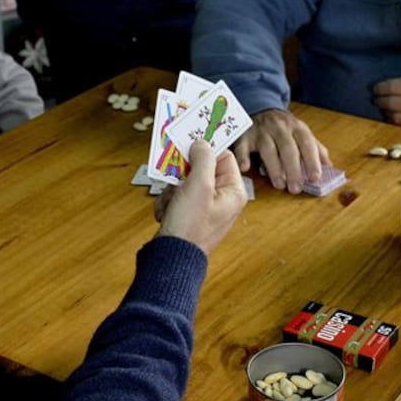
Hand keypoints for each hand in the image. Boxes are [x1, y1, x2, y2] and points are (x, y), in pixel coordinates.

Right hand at [154, 140, 246, 254]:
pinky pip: (177, 196)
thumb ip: (203, 159)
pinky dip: (168, 202)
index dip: (205, 150)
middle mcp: (222, 199)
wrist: (171, 257)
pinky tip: (166, 214)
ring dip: (172, 190)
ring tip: (171, 206)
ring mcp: (205, 207)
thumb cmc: (190, 225)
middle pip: (201, 168)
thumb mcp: (199, 186)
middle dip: (183, 175)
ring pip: (185, 181)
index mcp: (233, 191)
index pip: (224, 156)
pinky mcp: (189, 215)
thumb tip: (202, 143)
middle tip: (175, 179)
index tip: (188, 143)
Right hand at [232, 109, 328, 194]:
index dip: (312, 161)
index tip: (315, 178)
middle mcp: (281, 128)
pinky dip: (243, 157)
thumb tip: (330, 167)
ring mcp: (262, 131)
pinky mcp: (246, 135)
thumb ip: (316, 149)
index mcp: (298, 128)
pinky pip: (243, 146)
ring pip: (268, 149)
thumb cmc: (284, 128)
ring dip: (274, 168)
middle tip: (295, 188)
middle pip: (288, 149)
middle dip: (293, 170)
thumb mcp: (302, 133)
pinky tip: (246, 168)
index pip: (307, 144)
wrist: (261, 108)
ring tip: (279, 185)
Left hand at [373, 74, 400, 138]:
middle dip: (380, 101)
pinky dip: (397, 122)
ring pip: (395, 118)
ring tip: (386, 108)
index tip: (376, 88)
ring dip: (387, 113)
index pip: (394, 87)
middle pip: (391, 103)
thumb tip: (390, 86)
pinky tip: (396, 117)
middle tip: (377, 99)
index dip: (381, 88)